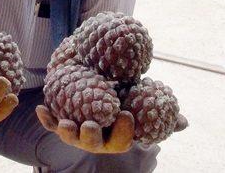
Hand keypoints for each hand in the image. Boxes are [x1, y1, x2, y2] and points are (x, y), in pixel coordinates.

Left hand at [36, 105, 188, 152]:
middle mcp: (95, 137)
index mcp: (116, 136)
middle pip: (93, 143)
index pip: (121, 140)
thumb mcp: (142, 101)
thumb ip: (161, 113)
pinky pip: (50, 122)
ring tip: (65, 123)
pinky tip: (41, 108)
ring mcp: (76, 130)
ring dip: (66, 131)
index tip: (127, 114)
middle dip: (91, 137)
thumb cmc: (123, 95)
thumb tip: (183, 122)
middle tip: (91, 125)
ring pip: (70, 136)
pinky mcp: (60, 118)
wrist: (97, 80)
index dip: (124, 132)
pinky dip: (46, 118)